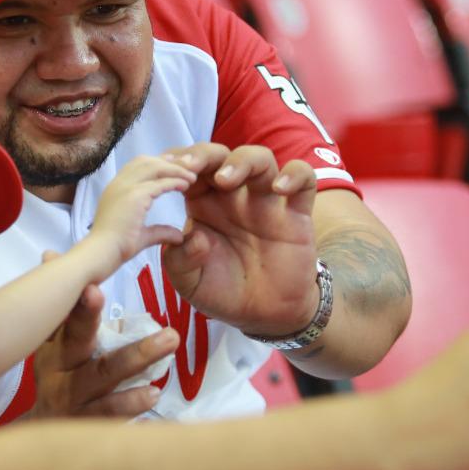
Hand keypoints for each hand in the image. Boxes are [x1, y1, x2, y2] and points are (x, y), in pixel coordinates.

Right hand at [28, 284, 179, 419]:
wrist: (36, 432)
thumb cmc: (53, 373)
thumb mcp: (48, 338)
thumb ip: (59, 302)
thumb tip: (51, 255)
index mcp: (57, 353)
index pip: (70, 328)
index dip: (82, 311)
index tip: (95, 290)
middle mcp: (66, 380)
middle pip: (100, 367)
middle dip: (134, 354)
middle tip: (170, 335)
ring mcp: (79, 408)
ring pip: (111, 399)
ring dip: (138, 387)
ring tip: (164, 377)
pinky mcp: (91, 430)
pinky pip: (114, 422)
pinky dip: (133, 414)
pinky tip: (153, 401)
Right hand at [88, 154, 194, 265]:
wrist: (99, 255)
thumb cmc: (114, 249)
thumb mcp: (141, 237)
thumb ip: (159, 232)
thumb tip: (178, 236)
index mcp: (115, 190)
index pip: (136, 166)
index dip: (156, 163)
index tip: (173, 165)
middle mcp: (118, 184)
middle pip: (145, 161)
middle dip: (168, 161)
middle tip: (188, 164)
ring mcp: (125, 188)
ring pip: (154, 167)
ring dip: (175, 169)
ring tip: (192, 176)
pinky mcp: (134, 196)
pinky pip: (159, 183)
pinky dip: (175, 181)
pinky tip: (186, 184)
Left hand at [159, 143, 320, 336]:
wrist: (265, 315)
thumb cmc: (223, 291)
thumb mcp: (190, 282)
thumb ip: (180, 261)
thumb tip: (192, 236)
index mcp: (203, 203)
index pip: (189, 169)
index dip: (176, 164)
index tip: (164, 171)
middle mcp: (233, 195)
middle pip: (220, 155)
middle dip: (202, 154)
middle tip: (188, 167)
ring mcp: (266, 200)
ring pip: (260, 158)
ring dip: (241, 161)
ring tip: (225, 180)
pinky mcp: (297, 212)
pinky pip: (304, 179)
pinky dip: (295, 175)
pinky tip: (280, 190)